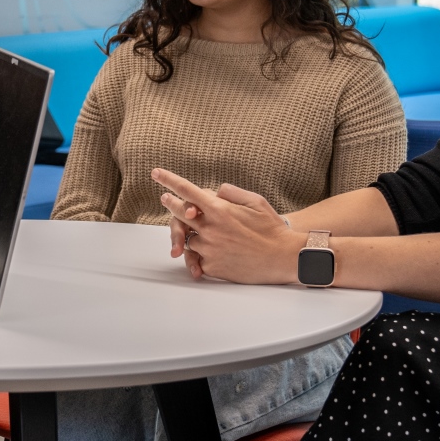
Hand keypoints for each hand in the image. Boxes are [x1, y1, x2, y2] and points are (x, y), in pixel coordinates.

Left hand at [153, 167, 302, 284]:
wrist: (283, 258)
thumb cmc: (272, 228)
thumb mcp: (255, 201)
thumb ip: (231, 193)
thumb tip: (215, 191)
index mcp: (220, 210)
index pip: (187, 191)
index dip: (169, 180)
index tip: (156, 173)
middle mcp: (210, 229)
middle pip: (180, 214)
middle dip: (172, 204)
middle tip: (166, 198)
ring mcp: (209, 249)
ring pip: (188, 239)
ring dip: (191, 233)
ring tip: (199, 230)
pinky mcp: (212, 266)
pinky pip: (197, 258)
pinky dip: (201, 254)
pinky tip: (213, 252)